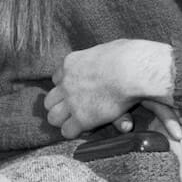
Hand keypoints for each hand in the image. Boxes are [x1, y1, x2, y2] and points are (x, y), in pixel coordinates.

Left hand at [45, 39, 172, 138]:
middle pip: (49, 100)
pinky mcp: (81, 117)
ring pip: (53, 117)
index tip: (78, 92)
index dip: (66, 88)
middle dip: (60, 106)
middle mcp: (66, 82)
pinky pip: (67, 131)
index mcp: (70, 63)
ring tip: (78, 123)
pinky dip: (75, 132)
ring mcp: (71, 100)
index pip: (57, 79)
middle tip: (74, 111)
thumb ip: (105, 54)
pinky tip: (88, 129)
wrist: (132, 71)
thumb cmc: (129, 57)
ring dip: (64, 121)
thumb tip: (112, 52)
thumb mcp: (110, 49)